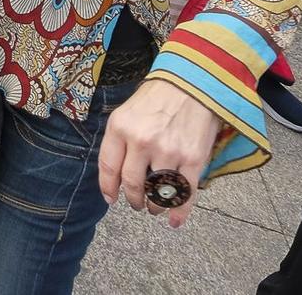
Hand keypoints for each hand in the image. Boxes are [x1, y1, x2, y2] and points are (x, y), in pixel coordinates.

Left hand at [98, 79, 222, 228]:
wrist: (193, 81)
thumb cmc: (159, 95)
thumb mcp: (128, 110)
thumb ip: (120, 139)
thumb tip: (115, 171)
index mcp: (121, 127)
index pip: (108, 167)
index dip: (108, 187)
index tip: (111, 198)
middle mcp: (141, 141)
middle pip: (131, 183)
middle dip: (132, 199)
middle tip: (136, 204)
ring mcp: (168, 152)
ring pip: (156, 192)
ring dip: (154, 206)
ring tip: (154, 207)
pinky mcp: (193, 160)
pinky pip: (184, 193)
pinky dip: (179, 212)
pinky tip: (174, 221)